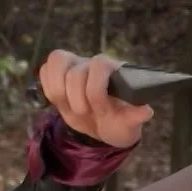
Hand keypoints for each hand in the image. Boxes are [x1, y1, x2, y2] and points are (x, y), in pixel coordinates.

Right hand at [39, 50, 153, 148]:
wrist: (102, 127)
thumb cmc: (119, 122)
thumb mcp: (129, 125)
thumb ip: (135, 117)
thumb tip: (146, 111)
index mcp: (115, 71)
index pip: (99, 65)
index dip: (96, 91)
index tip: (101, 111)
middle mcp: (94, 64)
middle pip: (75, 72)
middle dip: (78, 100)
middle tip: (86, 113)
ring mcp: (75, 67)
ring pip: (55, 62)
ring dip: (58, 92)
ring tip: (70, 107)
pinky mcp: (58, 74)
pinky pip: (45, 70)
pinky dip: (47, 88)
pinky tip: (60, 101)